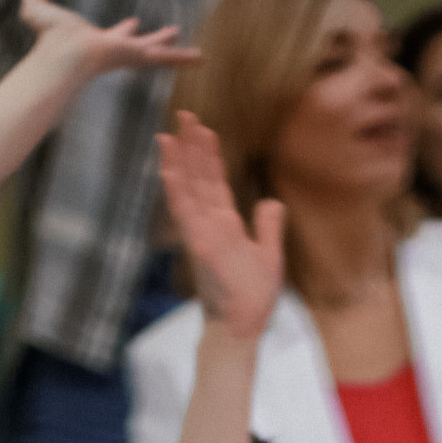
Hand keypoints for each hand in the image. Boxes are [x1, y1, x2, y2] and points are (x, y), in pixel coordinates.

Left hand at [17, 0, 201, 85]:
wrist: (62, 54)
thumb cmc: (49, 36)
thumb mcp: (38, 7)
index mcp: (100, 42)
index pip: (117, 36)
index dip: (125, 30)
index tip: (134, 22)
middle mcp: (117, 50)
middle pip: (142, 45)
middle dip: (154, 40)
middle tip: (170, 33)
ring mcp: (129, 55)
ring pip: (159, 54)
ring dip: (176, 53)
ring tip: (198, 54)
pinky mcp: (137, 57)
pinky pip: (165, 58)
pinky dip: (183, 59)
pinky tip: (201, 58)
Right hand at [155, 112, 283, 333]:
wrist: (242, 328)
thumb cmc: (253, 299)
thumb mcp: (270, 257)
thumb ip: (268, 227)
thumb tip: (272, 201)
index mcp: (225, 225)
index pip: (216, 183)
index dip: (210, 156)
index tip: (204, 130)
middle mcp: (209, 224)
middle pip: (199, 178)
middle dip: (192, 146)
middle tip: (184, 114)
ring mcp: (201, 233)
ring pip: (188, 190)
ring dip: (179, 161)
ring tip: (170, 132)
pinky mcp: (200, 245)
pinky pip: (186, 213)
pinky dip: (177, 189)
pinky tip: (169, 167)